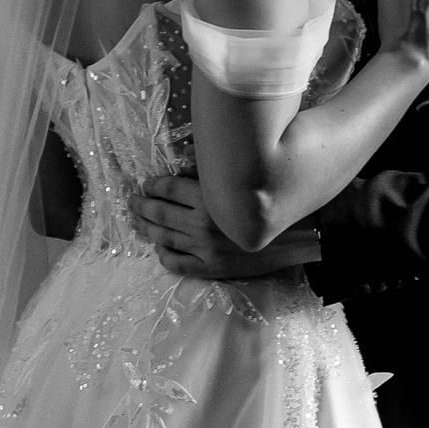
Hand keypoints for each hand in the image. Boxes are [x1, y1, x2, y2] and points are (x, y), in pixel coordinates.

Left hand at [136, 175, 321, 279]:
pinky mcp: (210, 268)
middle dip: (141, 206)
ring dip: (146, 228)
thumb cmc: (270, 202)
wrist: (297, 237)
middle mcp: (203, 224)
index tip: (145, 184)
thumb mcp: (241, 180)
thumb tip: (184, 159)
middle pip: (160, 213)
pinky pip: (177, 264)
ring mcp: (204, 248)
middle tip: (131, 202)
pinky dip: (164, 255)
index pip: (169, 189)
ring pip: (163, 237)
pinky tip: (159, 249)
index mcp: (209, 198)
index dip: (152, 186)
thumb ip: (212, 172)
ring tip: (138, 222)